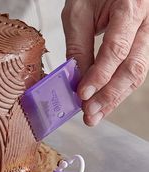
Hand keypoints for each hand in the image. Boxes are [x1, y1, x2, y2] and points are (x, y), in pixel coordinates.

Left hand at [62, 0, 148, 125]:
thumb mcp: (78, 14)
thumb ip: (78, 47)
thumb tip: (76, 79)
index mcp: (131, 7)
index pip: (116, 49)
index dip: (99, 76)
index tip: (83, 94)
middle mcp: (146, 23)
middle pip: (132, 67)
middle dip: (108, 95)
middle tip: (89, 113)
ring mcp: (147, 36)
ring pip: (135, 74)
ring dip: (113, 98)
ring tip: (95, 113)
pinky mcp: (141, 46)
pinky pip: (132, 71)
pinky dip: (117, 89)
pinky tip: (105, 101)